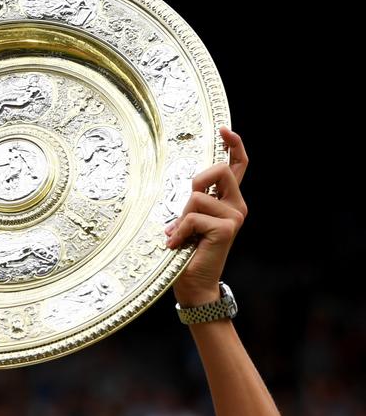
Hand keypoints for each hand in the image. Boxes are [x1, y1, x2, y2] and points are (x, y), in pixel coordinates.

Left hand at [166, 127, 247, 306]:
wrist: (195, 285)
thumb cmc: (189, 254)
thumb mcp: (189, 222)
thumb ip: (193, 204)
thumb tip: (188, 189)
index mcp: (229, 202)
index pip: (238, 167)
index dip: (234, 145)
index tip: (224, 129)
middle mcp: (237, 207)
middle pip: (217, 170)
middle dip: (195, 184)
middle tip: (184, 211)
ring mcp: (234, 217)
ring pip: (197, 196)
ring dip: (182, 217)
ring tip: (181, 237)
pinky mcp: (227, 228)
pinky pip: (193, 216)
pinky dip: (180, 231)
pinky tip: (177, 245)